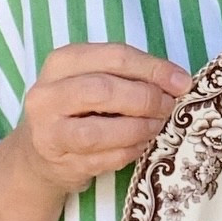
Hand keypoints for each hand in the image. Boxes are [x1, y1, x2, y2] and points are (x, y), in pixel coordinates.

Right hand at [15, 43, 190, 195]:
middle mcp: (48, 95)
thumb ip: (129, 75)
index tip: (182, 82)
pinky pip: (104, 158)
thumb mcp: (93, 78)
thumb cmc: (78, 108)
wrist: (39, 153)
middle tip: (168, 107)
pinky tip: (140, 145)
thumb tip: (178, 81)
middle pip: (104, 90)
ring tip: (156, 127)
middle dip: (146, 98)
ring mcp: (49, 131)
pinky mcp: (59, 162)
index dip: (153, 69)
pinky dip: (130, 151)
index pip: (114, 57)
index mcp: (61, 62)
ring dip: (138, 128)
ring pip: (100, 130)